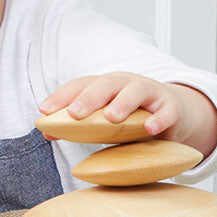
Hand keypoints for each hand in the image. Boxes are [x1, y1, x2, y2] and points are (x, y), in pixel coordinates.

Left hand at [39, 72, 216, 156]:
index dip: (61, 96)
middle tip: (75, 113)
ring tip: (111, 117)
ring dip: (122, 103)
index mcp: (104, 86)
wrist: (172, 114)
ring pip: (135, 91)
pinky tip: (149, 129)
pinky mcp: (171, 107)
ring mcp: (149, 93)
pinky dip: (158, 119)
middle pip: (105, 84)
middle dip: (89, 97)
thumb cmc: (131, 116)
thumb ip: (78, 125)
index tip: (44, 110)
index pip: (80, 85)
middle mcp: (125, 84)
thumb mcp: (103, 121)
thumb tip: (46, 132)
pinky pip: (166, 111)